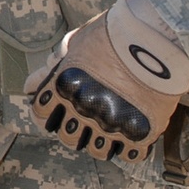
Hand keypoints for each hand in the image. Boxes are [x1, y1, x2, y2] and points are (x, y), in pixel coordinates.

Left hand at [25, 0, 188, 161]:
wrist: (155, 36)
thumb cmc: (113, 32)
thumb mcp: (77, 41)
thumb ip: (56, 62)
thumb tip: (33, 80)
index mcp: (64, 88)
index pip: (40, 113)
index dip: (45, 113)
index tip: (52, 110)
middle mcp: (83, 110)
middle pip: (67, 137)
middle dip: (72, 130)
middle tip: (84, 119)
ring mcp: (111, 125)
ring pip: (97, 151)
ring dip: (99, 141)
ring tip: (108, 128)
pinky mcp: (140, 133)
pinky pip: (128, 155)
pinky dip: (127, 149)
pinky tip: (130, 136)